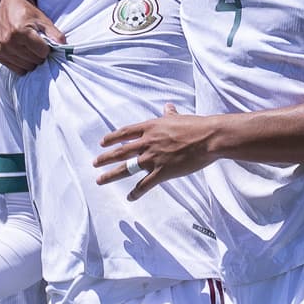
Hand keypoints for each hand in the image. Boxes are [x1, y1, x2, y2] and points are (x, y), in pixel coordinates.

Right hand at [0, 0, 64, 73]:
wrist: (8, 8)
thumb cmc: (28, 13)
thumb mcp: (43, 20)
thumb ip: (54, 33)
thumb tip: (63, 45)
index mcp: (20, 31)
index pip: (42, 52)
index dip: (47, 48)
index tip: (44, 42)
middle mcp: (9, 41)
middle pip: (35, 60)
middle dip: (40, 55)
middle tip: (38, 46)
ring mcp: (2, 49)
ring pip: (26, 66)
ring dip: (32, 61)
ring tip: (31, 49)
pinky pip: (17, 69)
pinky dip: (23, 65)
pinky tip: (24, 55)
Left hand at [94, 104, 216, 200]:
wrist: (208, 138)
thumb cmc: (196, 126)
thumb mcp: (178, 118)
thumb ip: (169, 114)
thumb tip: (168, 106)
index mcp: (150, 128)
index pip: (125, 133)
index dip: (112, 138)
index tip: (102, 143)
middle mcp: (147, 143)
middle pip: (120, 152)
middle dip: (105, 158)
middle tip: (94, 163)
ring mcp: (153, 158)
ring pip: (126, 168)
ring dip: (111, 175)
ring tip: (100, 180)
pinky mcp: (162, 172)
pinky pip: (145, 185)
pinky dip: (136, 192)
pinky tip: (129, 197)